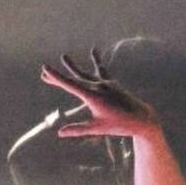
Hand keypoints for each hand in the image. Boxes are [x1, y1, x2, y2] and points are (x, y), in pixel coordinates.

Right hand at [39, 52, 159, 139]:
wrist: (142, 118)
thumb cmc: (119, 125)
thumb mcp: (97, 128)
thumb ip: (78, 129)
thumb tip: (60, 133)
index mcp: (93, 96)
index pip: (70, 85)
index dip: (56, 77)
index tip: (45, 69)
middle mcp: (99, 86)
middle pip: (74, 79)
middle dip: (59, 76)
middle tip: (43, 72)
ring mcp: (107, 83)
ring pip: (86, 73)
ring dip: (74, 67)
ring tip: (64, 56)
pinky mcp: (113, 83)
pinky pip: (102, 70)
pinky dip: (97, 61)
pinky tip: (93, 52)